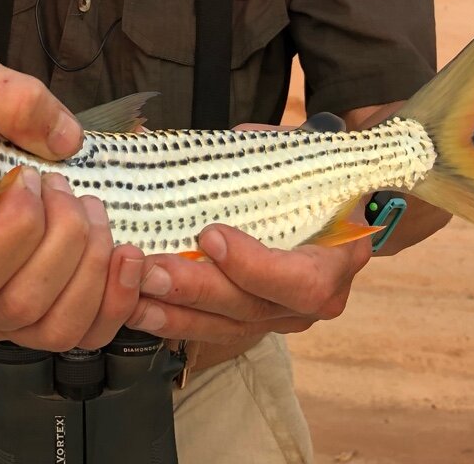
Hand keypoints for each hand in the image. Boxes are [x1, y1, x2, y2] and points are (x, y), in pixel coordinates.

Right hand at [0, 48, 144, 349]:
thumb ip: (4, 95)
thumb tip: (64, 142)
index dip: (16, 229)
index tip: (31, 176)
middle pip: (19, 303)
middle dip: (64, 239)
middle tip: (67, 186)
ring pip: (54, 329)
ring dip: (92, 268)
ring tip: (94, 212)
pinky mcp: (39, 320)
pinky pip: (84, 337)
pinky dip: (116, 300)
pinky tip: (127, 254)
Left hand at [125, 118, 370, 342]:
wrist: (330, 209)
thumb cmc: (315, 180)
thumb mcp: (305, 159)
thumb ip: (271, 152)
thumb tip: (228, 142)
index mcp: (337, 259)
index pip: (303, 282)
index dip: (255, 266)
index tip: (210, 236)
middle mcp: (311, 302)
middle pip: (252, 308)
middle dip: (197, 290)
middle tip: (153, 270)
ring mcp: (278, 318)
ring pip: (226, 328)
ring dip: (175, 313)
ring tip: (135, 294)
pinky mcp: (249, 323)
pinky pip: (210, 330)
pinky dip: (172, 320)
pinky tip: (138, 307)